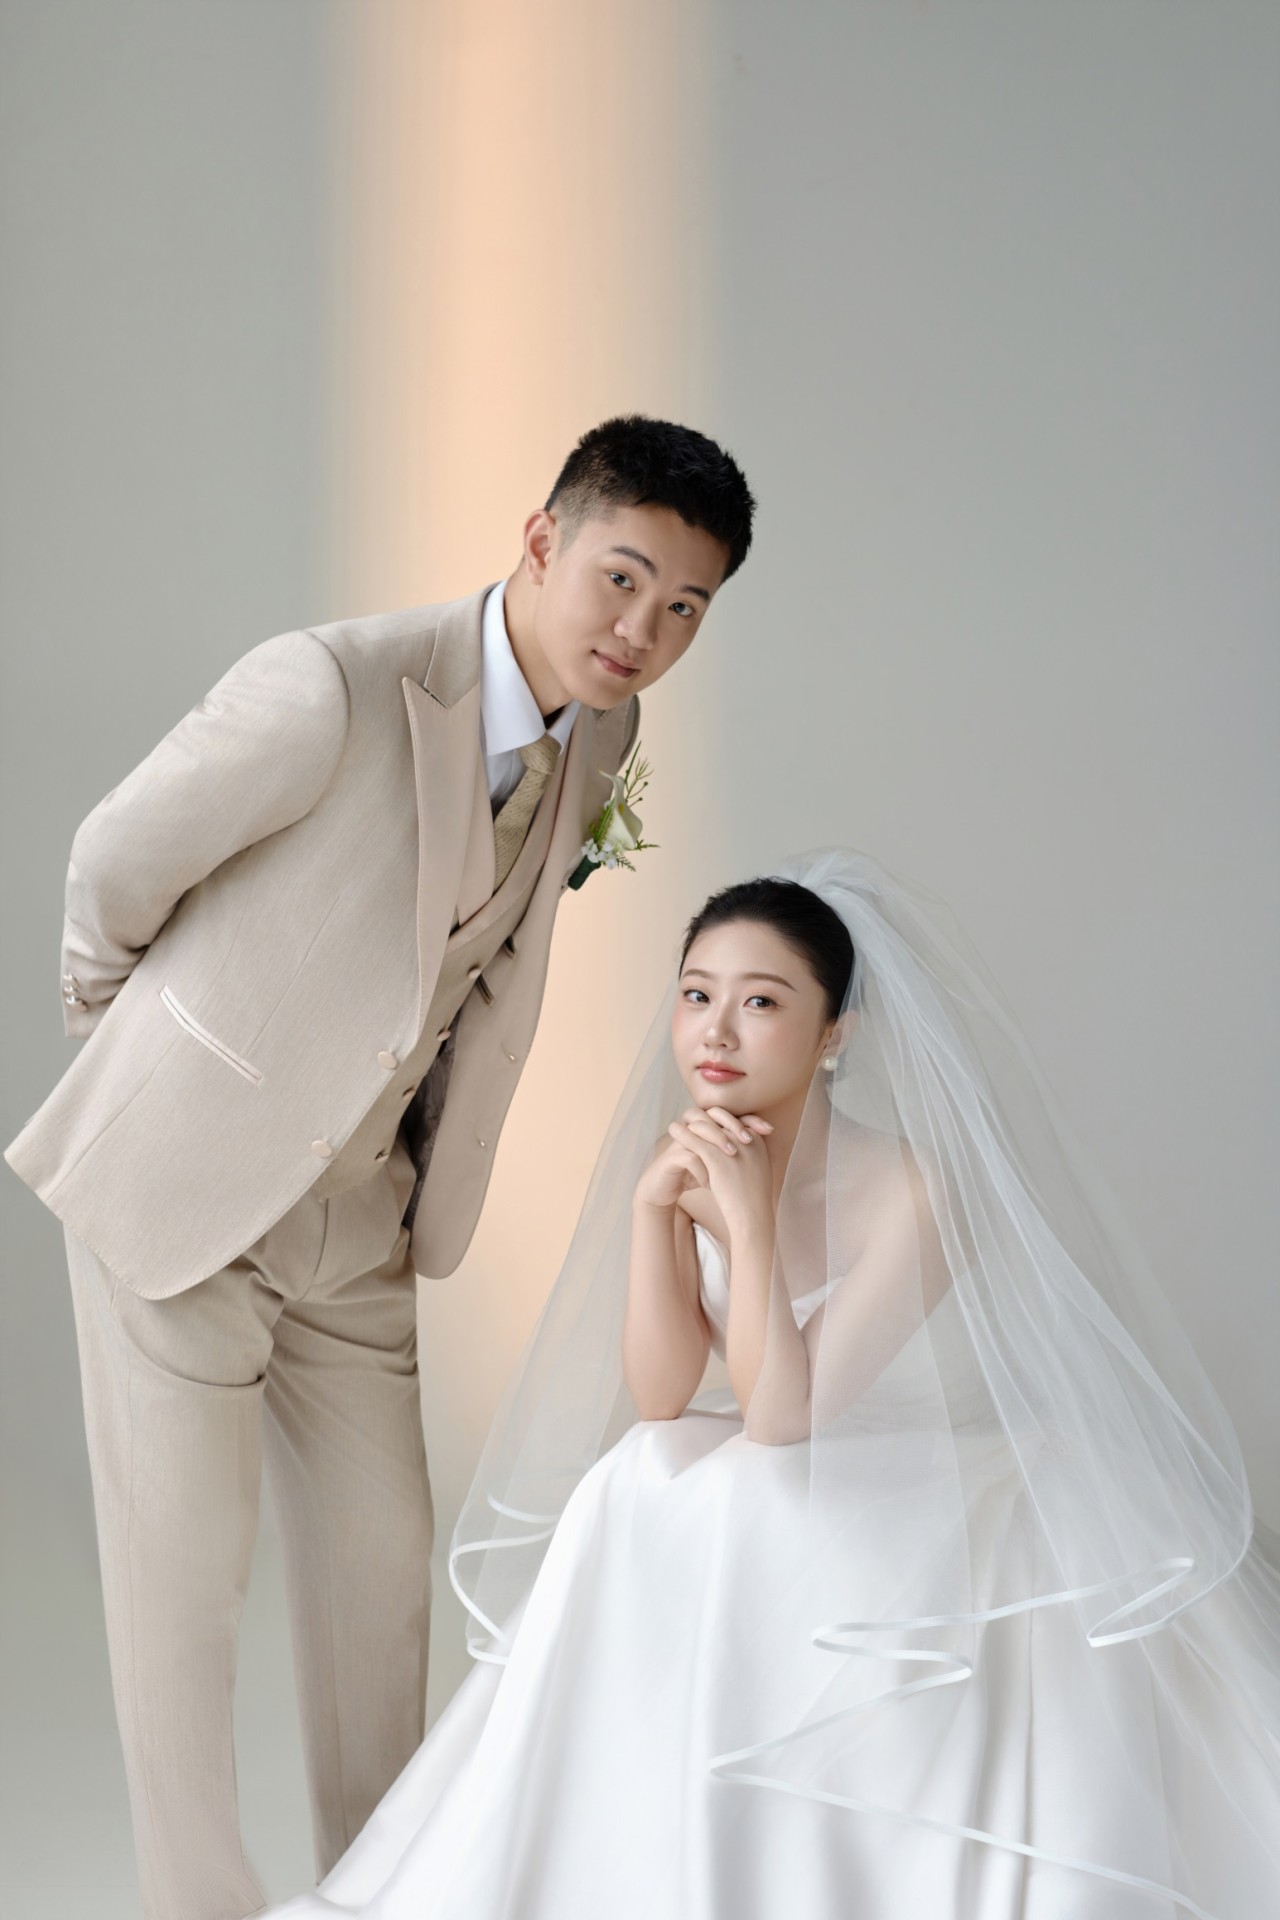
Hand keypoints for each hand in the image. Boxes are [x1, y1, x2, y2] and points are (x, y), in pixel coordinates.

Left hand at [664, 1106, 774, 1235]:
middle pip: (720, 1118)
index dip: (719, 1120)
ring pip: (705, 1126)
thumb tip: (735, 1146)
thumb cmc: (753, 1197)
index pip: (735, 1120)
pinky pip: (695, 1140)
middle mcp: (746, 1138)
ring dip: (689, 1123)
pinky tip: (673, 1132)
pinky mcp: (716, 1158)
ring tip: (676, 1126)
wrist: (752, 1215)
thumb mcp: (757, 1168)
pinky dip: (683, 1134)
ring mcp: (732, 1146)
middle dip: (703, 1118)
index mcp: (758, 1139)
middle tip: (690, 1120)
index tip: (706, 1122)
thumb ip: (748, 1153)